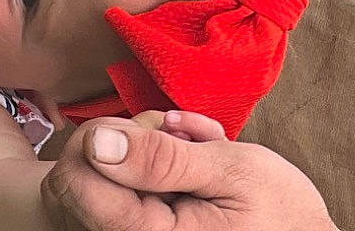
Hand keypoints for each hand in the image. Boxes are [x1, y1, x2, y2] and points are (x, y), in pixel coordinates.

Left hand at [41, 111, 336, 230]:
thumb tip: (97, 143)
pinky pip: (115, 190)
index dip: (101, 140)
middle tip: (177, 139)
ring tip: (190, 153)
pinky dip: (146, 168)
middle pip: (76, 174)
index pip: (73, 181)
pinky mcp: (139, 226)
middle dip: (122, 142)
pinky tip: (185, 167)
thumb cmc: (280, 211)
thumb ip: (160, 158)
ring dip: (139, 151)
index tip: (149, 133)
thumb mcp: (230, 172)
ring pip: (95, 175)